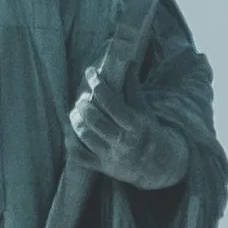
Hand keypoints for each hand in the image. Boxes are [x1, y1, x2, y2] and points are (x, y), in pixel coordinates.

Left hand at [68, 65, 188, 190]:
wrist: (157, 166)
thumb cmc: (148, 131)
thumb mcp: (144, 109)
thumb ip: (132, 86)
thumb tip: (127, 60)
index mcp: (136, 126)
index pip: (113, 104)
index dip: (99, 85)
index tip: (90, 71)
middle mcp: (123, 143)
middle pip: (96, 121)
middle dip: (84, 105)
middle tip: (81, 97)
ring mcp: (111, 157)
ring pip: (85, 137)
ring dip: (76, 120)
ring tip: (76, 111)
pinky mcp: (102, 168)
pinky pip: (80, 156)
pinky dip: (71, 143)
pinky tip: (71, 131)